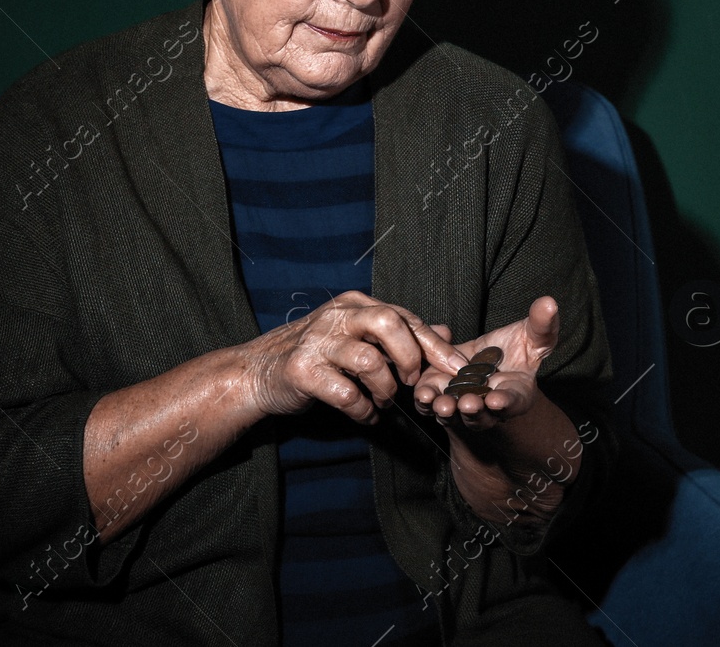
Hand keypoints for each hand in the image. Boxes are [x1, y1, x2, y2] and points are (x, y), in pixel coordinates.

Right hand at [237, 290, 462, 425]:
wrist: (259, 372)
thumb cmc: (318, 355)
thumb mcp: (360, 338)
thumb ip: (402, 335)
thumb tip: (446, 333)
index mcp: (356, 304)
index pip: (405, 318)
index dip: (435, 346)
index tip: (460, 369)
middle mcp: (337, 316)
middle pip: (389, 323)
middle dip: (410, 356)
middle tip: (412, 382)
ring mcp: (317, 342)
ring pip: (369, 361)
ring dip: (384, 390)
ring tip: (383, 403)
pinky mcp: (302, 371)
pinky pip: (345, 394)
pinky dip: (362, 410)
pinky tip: (364, 415)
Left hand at [412, 295, 560, 434]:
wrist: (490, 359)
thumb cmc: (517, 350)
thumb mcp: (533, 337)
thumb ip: (542, 325)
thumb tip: (550, 302)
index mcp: (515, 395)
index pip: (512, 402)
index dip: (506, 402)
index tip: (498, 400)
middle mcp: (488, 407)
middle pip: (480, 415)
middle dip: (473, 410)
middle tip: (467, 403)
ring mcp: (461, 404)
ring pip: (453, 414)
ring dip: (446, 410)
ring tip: (442, 404)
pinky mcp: (439, 396)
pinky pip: (429, 405)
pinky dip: (425, 401)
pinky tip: (423, 392)